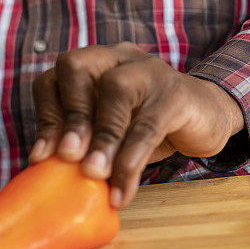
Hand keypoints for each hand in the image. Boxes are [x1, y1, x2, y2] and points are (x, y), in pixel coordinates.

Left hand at [30, 42, 243, 207]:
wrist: (207, 119)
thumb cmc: (148, 128)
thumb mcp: (111, 133)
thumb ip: (84, 143)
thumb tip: (48, 174)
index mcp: (93, 65)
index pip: (55, 78)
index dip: (46, 116)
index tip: (41, 157)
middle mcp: (117, 58)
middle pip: (77, 67)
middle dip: (69, 115)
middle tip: (67, 158)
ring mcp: (149, 71)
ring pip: (116, 91)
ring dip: (101, 137)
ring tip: (94, 175)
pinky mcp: (177, 95)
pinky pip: (148, 125)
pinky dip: (131, 160)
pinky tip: (122, 190)